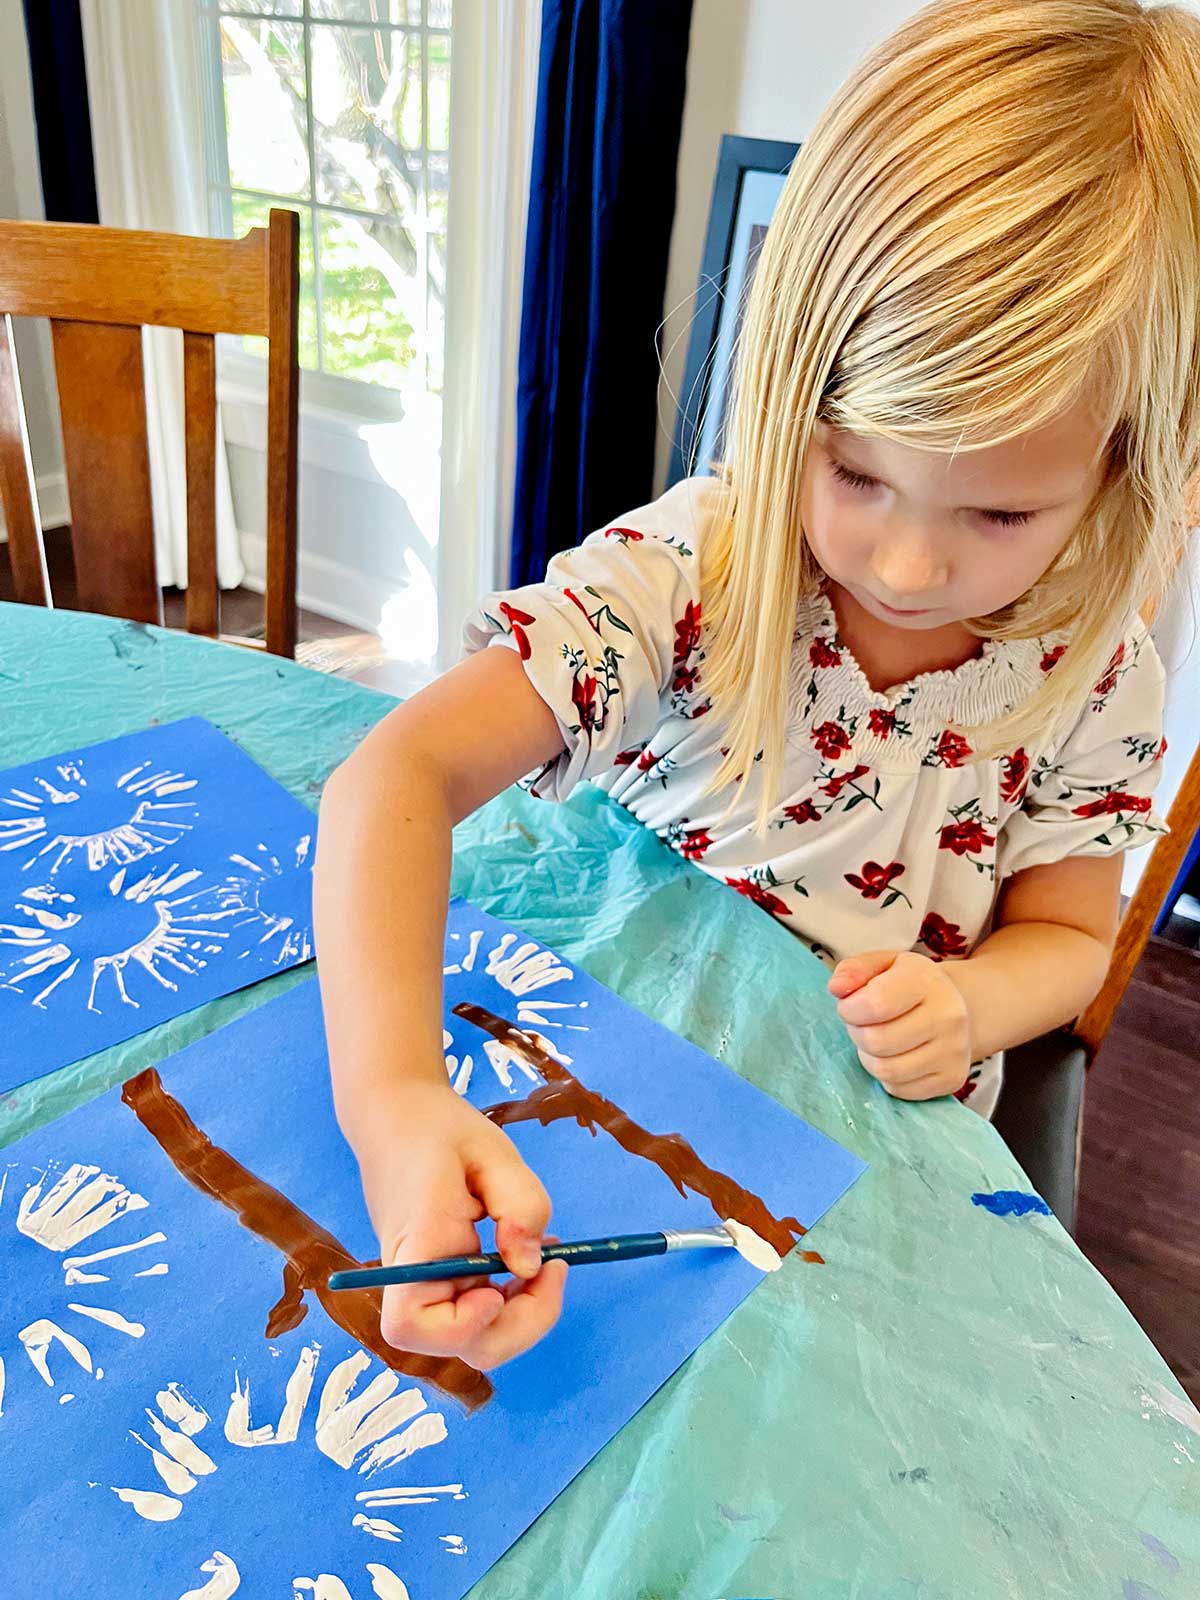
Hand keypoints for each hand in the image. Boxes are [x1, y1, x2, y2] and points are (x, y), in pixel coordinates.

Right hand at [354, 1078, 567, 1369]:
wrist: (397, 1115)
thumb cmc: (440, 1128)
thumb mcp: (492, 1151)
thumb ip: (521, 1204)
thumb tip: (529, 1266)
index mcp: (414, 1246)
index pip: (412, 1326)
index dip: (462, 1326)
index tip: (499, 1286)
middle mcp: (413, 1278)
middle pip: (462, 1345)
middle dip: (523, 1322)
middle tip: (558, 1267)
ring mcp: (427, 1285)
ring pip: (478, 1336)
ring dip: (524, 1311)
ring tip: (549, 1257)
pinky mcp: (442, 1282)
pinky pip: (479, 1313)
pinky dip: (513, 1298)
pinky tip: (527, 1257)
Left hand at [827, 949, 970, 1099]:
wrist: (956, 1007)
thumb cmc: (909, 984)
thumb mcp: (881, 964)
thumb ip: (853, 970)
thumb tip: (836, 988)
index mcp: (926, 980)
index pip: (875, 1004)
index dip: (850, 1010)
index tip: (849, 1006)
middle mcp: (948, 1015)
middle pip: (877, 1041)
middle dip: (858, 1033)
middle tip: (864, 1023)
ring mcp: (954, 1050)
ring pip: (886, 1070)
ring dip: (869, 1057)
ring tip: (878, 1039)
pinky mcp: (953, 1078)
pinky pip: (899, 1089)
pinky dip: (887, 1077)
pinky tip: (896, 1056)